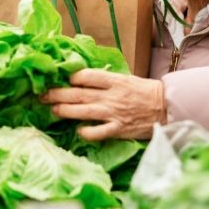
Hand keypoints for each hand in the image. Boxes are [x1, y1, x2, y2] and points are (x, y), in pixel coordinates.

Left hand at [41, 69, 166, 140]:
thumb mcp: (125, 78)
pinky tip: (78, 131)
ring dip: (65, 111)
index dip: (69, 78)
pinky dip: (86, 132)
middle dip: (57, 94)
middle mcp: (111, 96)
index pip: (86, 76)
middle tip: (42, 94)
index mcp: (114, 80)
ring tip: (52, 110)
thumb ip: (106, 79)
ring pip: (83, 112)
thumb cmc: (145, 91)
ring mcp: (114, 113)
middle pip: (78, 94)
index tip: (58, 79)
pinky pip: (98, 132)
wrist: (166, 106)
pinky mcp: (118, 129)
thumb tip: (83, 78)